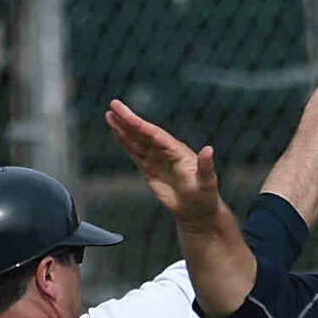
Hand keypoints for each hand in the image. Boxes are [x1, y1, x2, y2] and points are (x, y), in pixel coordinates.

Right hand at [105, 101, 219, 229]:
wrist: (198, 211)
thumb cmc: (205, 196)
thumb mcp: (207, 182)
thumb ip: (206, 166)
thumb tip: (209, 149)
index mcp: (177, 150)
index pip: (154, 134)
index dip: (139, 124)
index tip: (126, 114)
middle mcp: (166, 151)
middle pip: (143, 133)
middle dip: (128, 120)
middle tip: (113, 105)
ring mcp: (157, 159)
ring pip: (137, 141)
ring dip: (123, 129)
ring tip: (109, 115)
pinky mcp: (150, 170)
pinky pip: (136, 153)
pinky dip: (125, 143)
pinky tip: (116, 133)